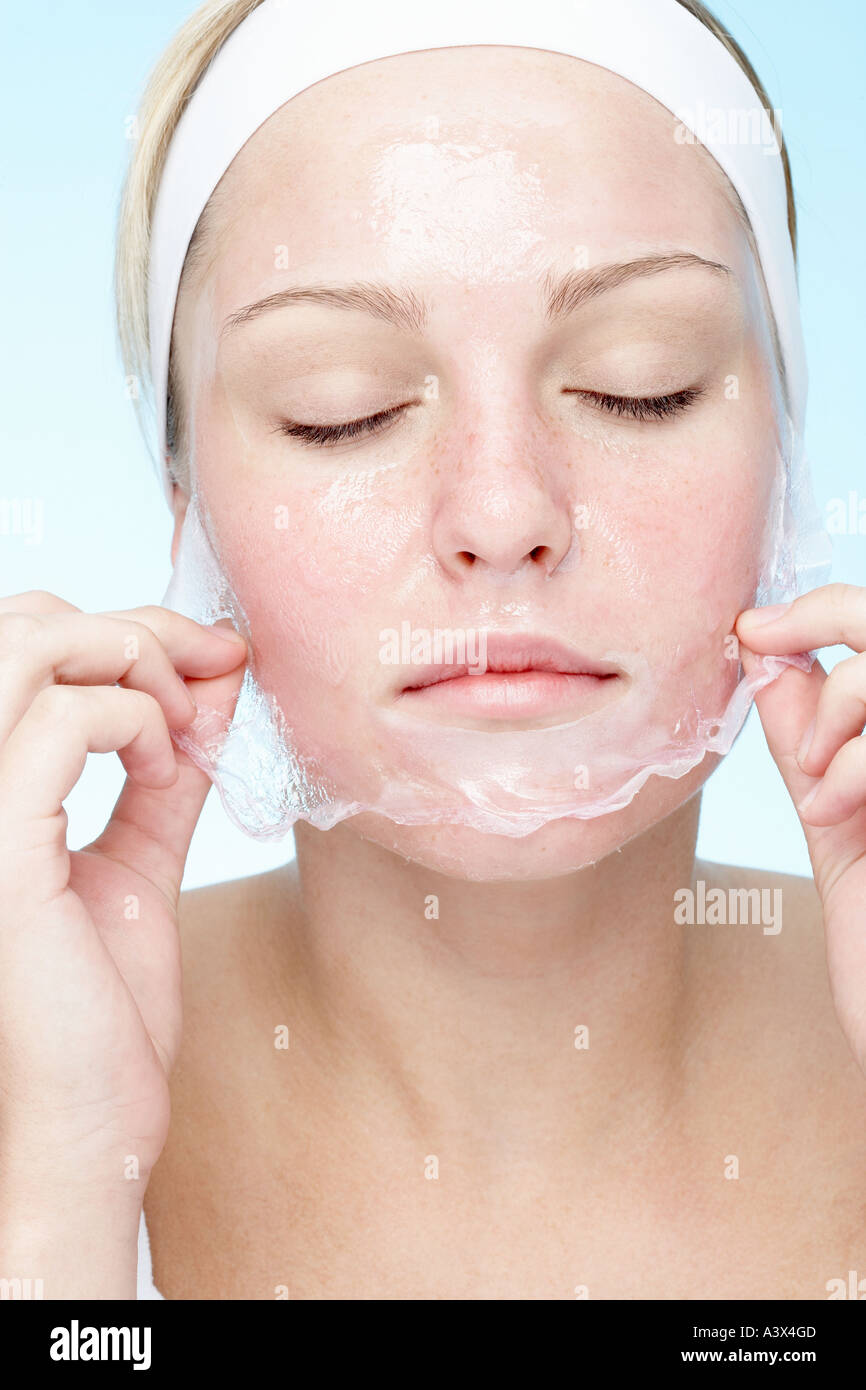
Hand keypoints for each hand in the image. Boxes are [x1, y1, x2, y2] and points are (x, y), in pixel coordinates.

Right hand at [0, 590, 246, 1210]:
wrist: (88, 1123)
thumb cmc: (101, 1012)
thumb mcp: (141, 861)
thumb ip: (166, 773)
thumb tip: (215, 678)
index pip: (22, 640)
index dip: (127, 626)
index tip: (217, 657)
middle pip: (24, 624)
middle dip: (137, 628)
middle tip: (212, 672)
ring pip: (32, 646)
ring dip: (133, 660)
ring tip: (182, 726)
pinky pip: (66, 720)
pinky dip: (137, 719)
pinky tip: (170, 770)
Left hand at [736, 583, 865, 1074]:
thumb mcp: (838, 824)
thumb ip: (809, 741)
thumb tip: (762, 654)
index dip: (820, 609)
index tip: (752, 628)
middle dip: (824, 614)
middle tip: (760, 640)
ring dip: (836, 709)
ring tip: (815, 783)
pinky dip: (851, 763)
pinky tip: (829, 815)